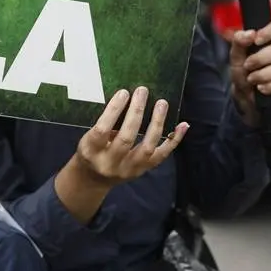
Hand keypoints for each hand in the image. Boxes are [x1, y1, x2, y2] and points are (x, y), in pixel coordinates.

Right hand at [73, 87, 188, 188]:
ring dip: (156, 123)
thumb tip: (127, 99)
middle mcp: (110, 163)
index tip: (124, 92)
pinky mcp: (143, 170)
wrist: (94, 179)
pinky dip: (174, 140)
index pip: (102, 130)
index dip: (114, 111)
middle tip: (142, 91)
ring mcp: (129, 169)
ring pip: (147, 147)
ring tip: (161, 103)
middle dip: (136, 112)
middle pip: (126, 138)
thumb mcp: (88, 138)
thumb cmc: (91, 150)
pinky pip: (161, 155)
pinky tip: (183, 125)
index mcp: (91, 152)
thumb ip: (105, 124)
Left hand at [229, 20, 270, 125]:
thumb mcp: (236, 56)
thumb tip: (250, 33)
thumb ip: (239, 42)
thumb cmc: (244, 71)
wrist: (246, 95)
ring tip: (252, 79)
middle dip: (262, 58)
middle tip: (248, 66)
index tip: (256, 40)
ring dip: (265, 74)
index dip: (270, 31)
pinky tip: (262, 88)